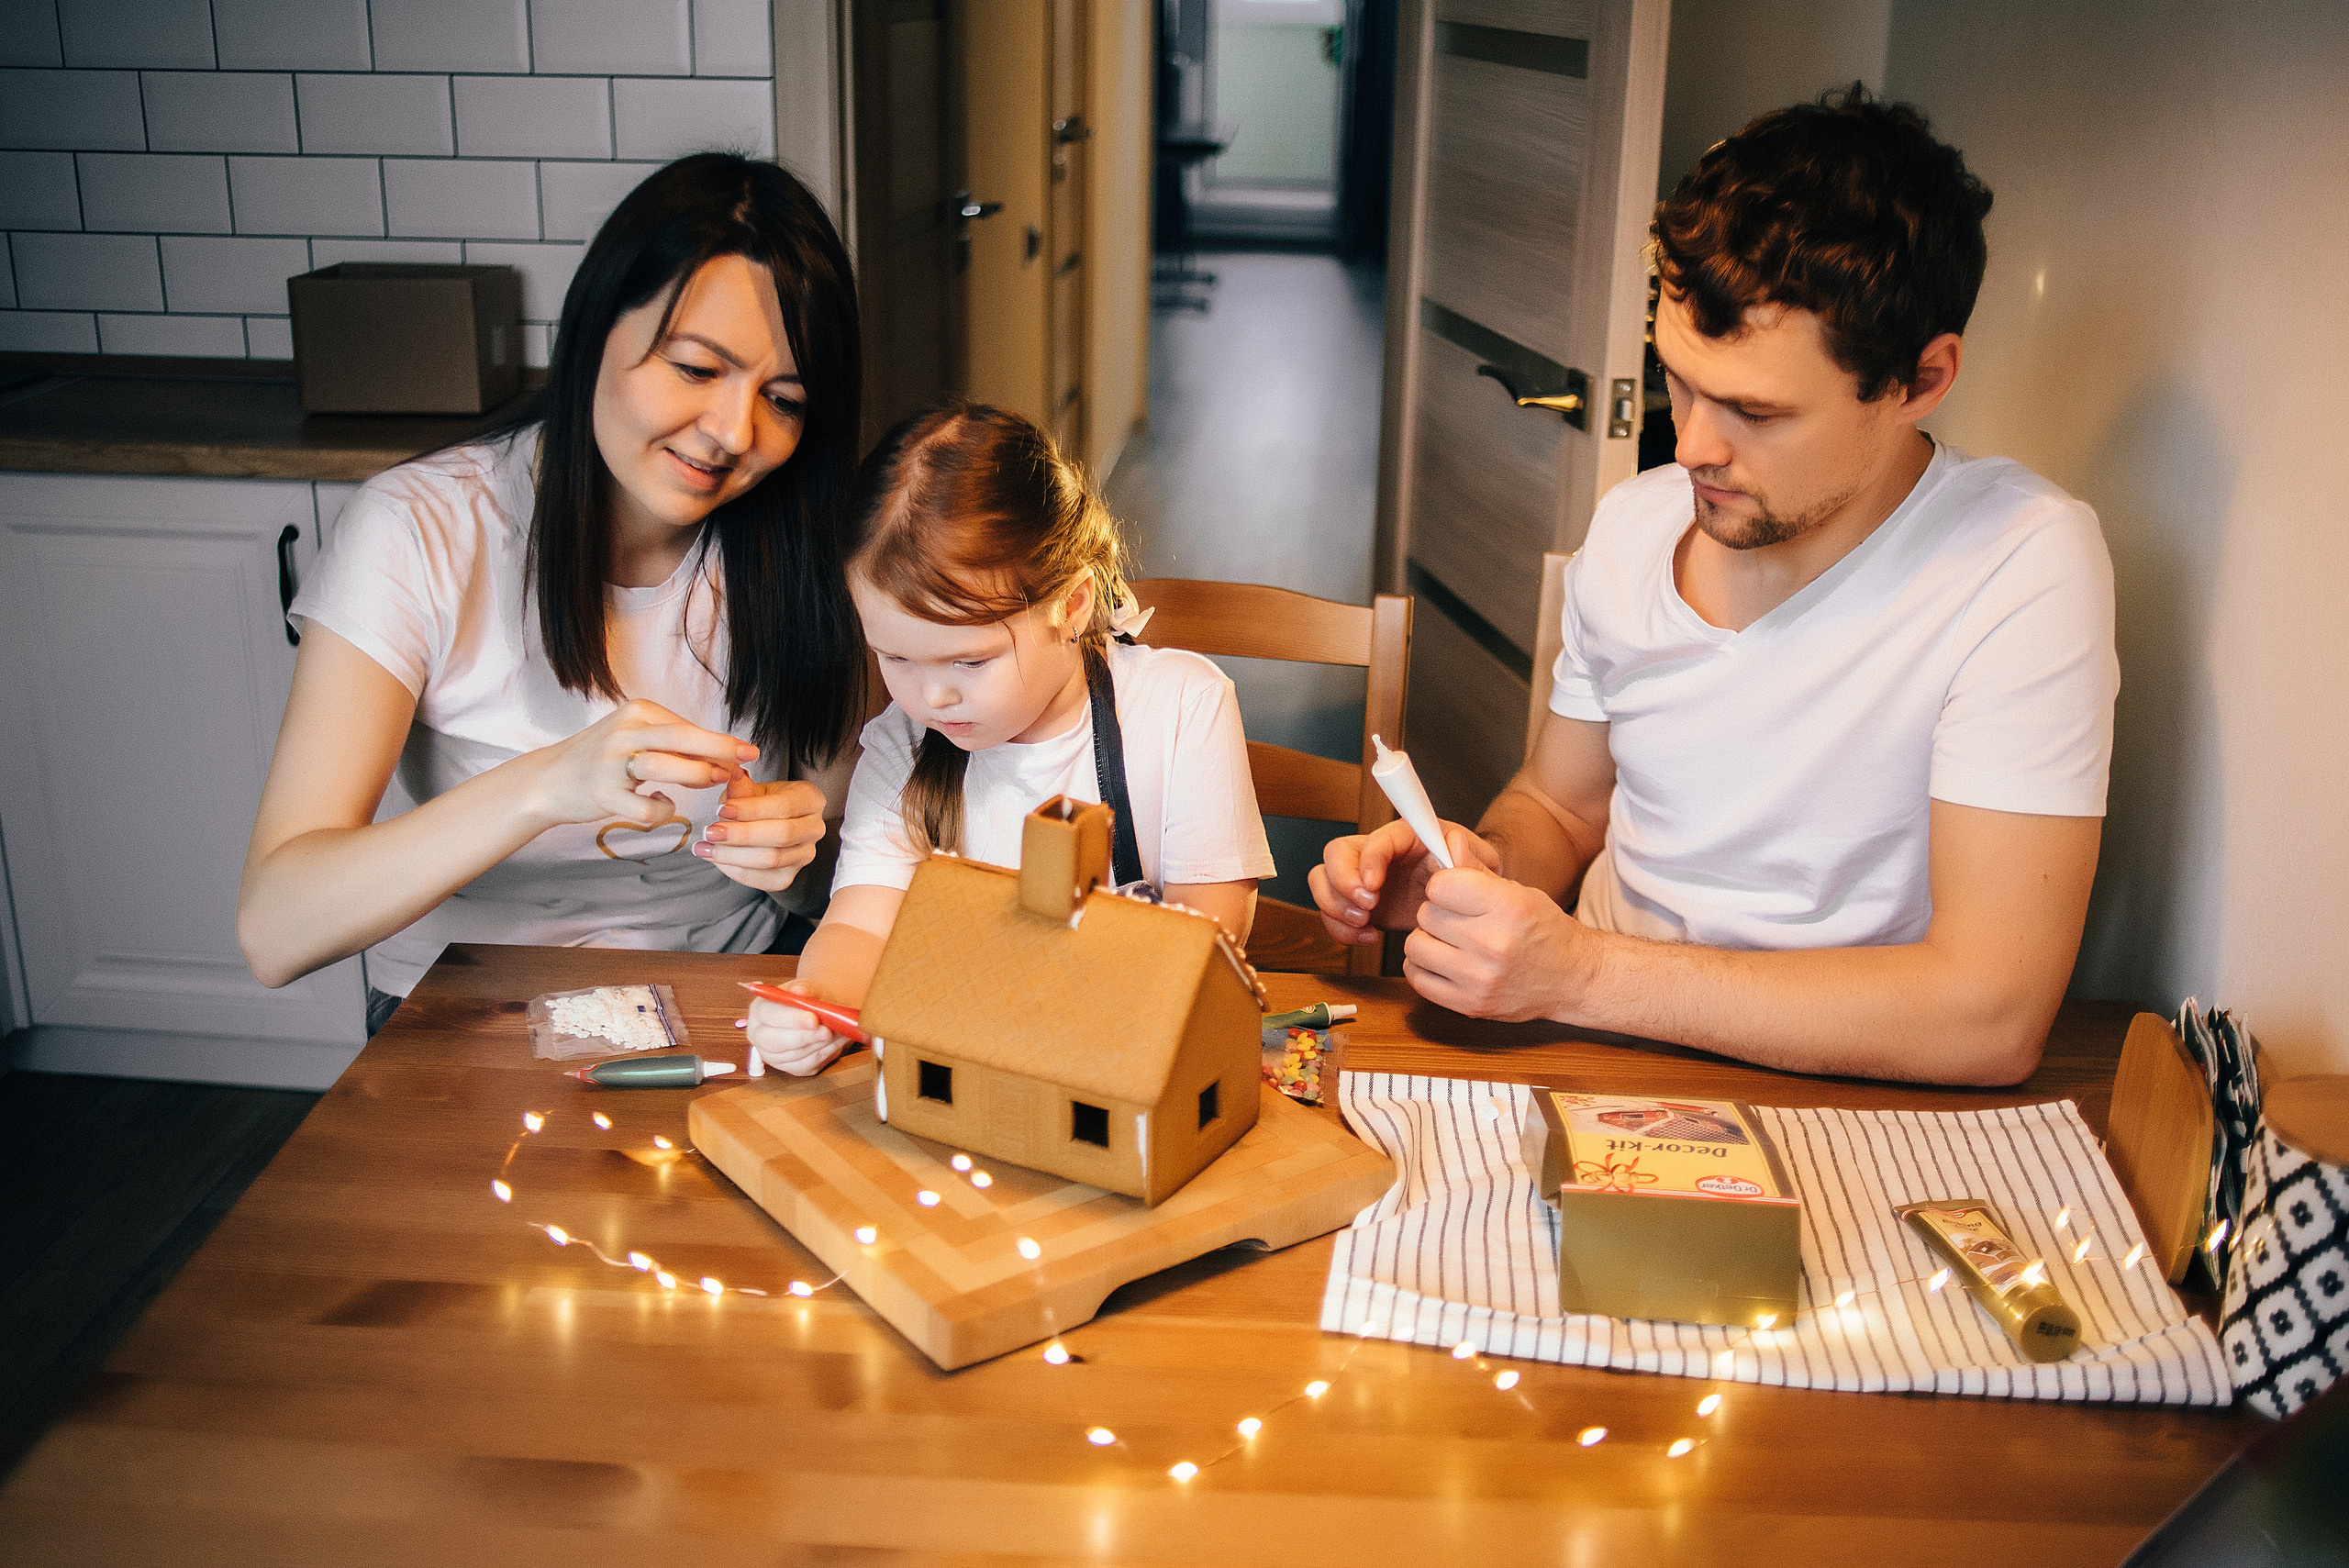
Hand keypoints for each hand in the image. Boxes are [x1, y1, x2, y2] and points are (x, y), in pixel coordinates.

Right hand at [523, 698, 756, 831]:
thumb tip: (723, 757)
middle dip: (720, 750)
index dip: (720, 742)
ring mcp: (611, 762)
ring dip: (697, 775)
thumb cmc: (602, 760)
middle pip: (681, 737)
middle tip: (746, 762)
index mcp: (636, 712)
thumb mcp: (635, 738)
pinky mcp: (602, 793)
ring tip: (714, 783)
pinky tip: (662, 805)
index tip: (746, 753)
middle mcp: (623, 732)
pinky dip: (663, 809)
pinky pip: (645, 806)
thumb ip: (673, 744)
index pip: (687, 726)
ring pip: (664, 766)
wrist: (547, 780)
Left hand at [695, 772, 825, 891]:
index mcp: (811, 799)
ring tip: (704, 848)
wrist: (767, 825)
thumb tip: (732, 775)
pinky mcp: (789, 877)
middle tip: (710, 832)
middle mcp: (815, 828)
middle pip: (781, 836)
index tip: (721, 809)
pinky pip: (762, 878)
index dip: (752, 810)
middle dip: (741, 835)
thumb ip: (742, 787)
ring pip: (771, 860)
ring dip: (733, 855)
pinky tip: (716, 859)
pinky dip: (736, 870)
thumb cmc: (760, 803)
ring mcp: (805, 855)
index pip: (784, 806)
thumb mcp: (751, 790)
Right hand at [744, 979, 846, 1075]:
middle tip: (827, 1032)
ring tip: (838, 1032)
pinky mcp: (791, 1068)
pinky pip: (808, 1064)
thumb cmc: (809, 999)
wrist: (819, 1014)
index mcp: (759, 1011)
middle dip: (803, 1037)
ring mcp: (774, 1055)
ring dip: (819, 1044)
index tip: (814, 1019)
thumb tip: (799, 991)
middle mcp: (760, 1035)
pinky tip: (837, 1041)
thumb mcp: (808, 987)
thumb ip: (804, 988)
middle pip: (775, 1042)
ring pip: (795, 1055)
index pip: (768, 1015)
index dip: (791, 1018)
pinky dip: (826, 1052)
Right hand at [1308, 818, 1500, 945]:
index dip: (1368, 860)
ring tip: (1364, 926)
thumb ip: (1472, 859)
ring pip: (1322, 879)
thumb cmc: (1476, 880)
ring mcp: (1363, 877)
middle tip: (1365, 910)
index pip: (1376, 838)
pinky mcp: (1358, 903)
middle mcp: (1379, 852)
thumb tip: (1454, 846)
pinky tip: (1369, 938)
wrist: (1466, 909)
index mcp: (1408, 836)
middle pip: (1336, 852)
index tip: (1374, 888)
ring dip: (1334, 907)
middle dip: (1340, 883)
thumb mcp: (1484, 866)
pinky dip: (1341, 929)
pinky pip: (1330, 911)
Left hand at [1403, 864, 1592, 1021]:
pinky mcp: (1470, 1005)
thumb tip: (1449, 841)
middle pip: (1426, 914)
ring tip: (1449, 942)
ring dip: (1427, 941)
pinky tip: (1443, 963)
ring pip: (1415, 946)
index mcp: (1508, 907)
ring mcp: (1480, 978)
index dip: (1444, 885)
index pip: (1441, 885)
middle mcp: (1493, 944)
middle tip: (1458, 920)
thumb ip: (1478, 869)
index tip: (1455, 892)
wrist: (1574, 979)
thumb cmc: (1545, 931)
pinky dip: (1423, 968)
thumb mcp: (1518, 892)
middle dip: (1437, 913)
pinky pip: (1416, 978)